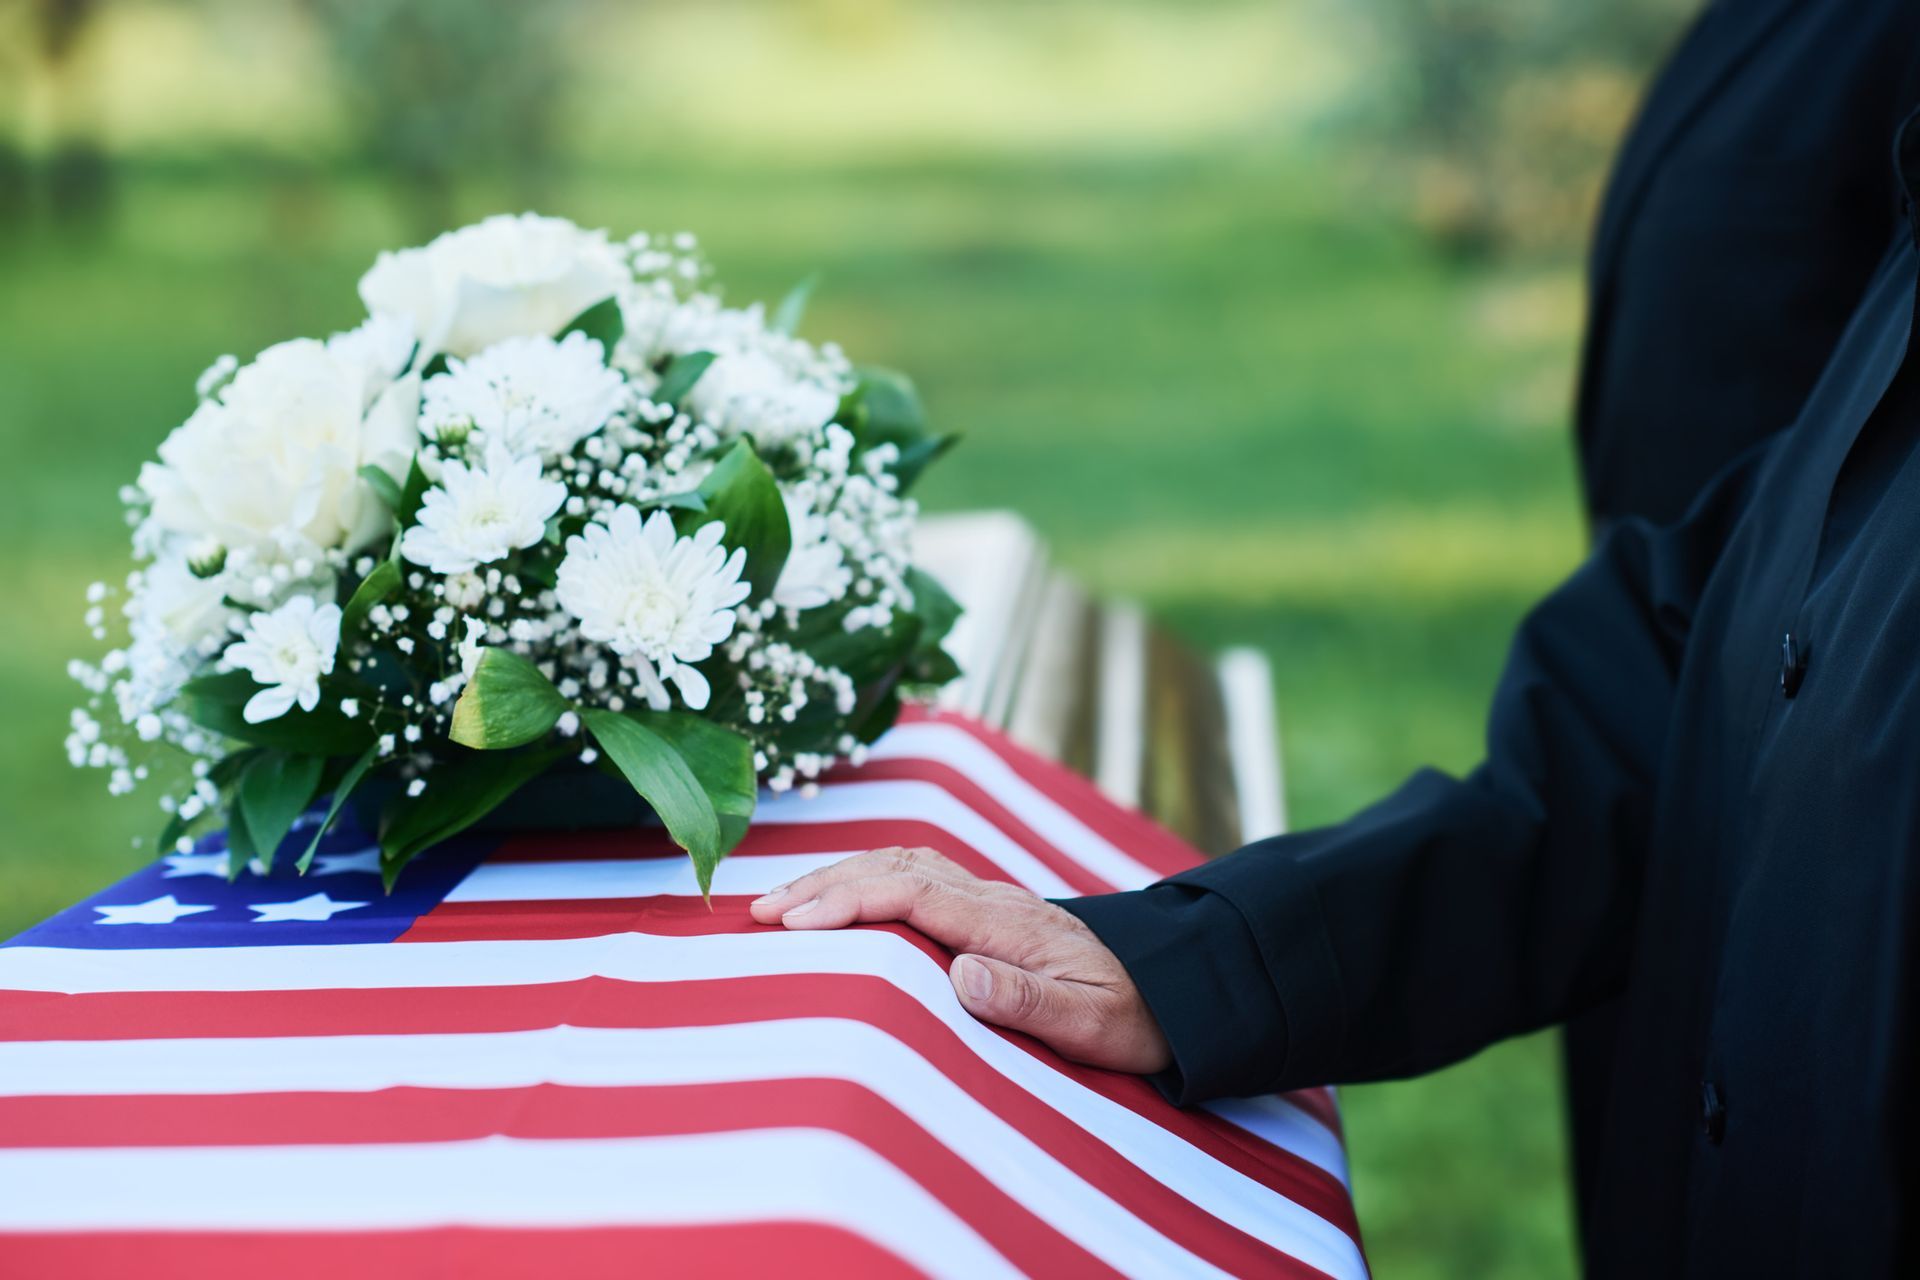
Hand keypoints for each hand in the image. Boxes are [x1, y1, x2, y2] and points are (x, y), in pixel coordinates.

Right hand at [749, 847, 1171, 1074]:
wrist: (1177, 990)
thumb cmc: (1133, 1016)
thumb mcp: (1093, 1025)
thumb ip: (1030, 1002)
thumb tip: (962, 975)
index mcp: (1009, 921)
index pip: (913, 892)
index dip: (849, 901)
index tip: (792, 923)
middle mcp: (993, 897)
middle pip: (894, 866)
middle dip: (822, 885)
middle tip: (757, 914)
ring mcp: (989, 897)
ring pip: (900, 863)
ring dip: (837, 877)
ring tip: (778, 904)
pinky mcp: (986, 907)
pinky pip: (913, 875)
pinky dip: (864, 878)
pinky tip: (837, 897)